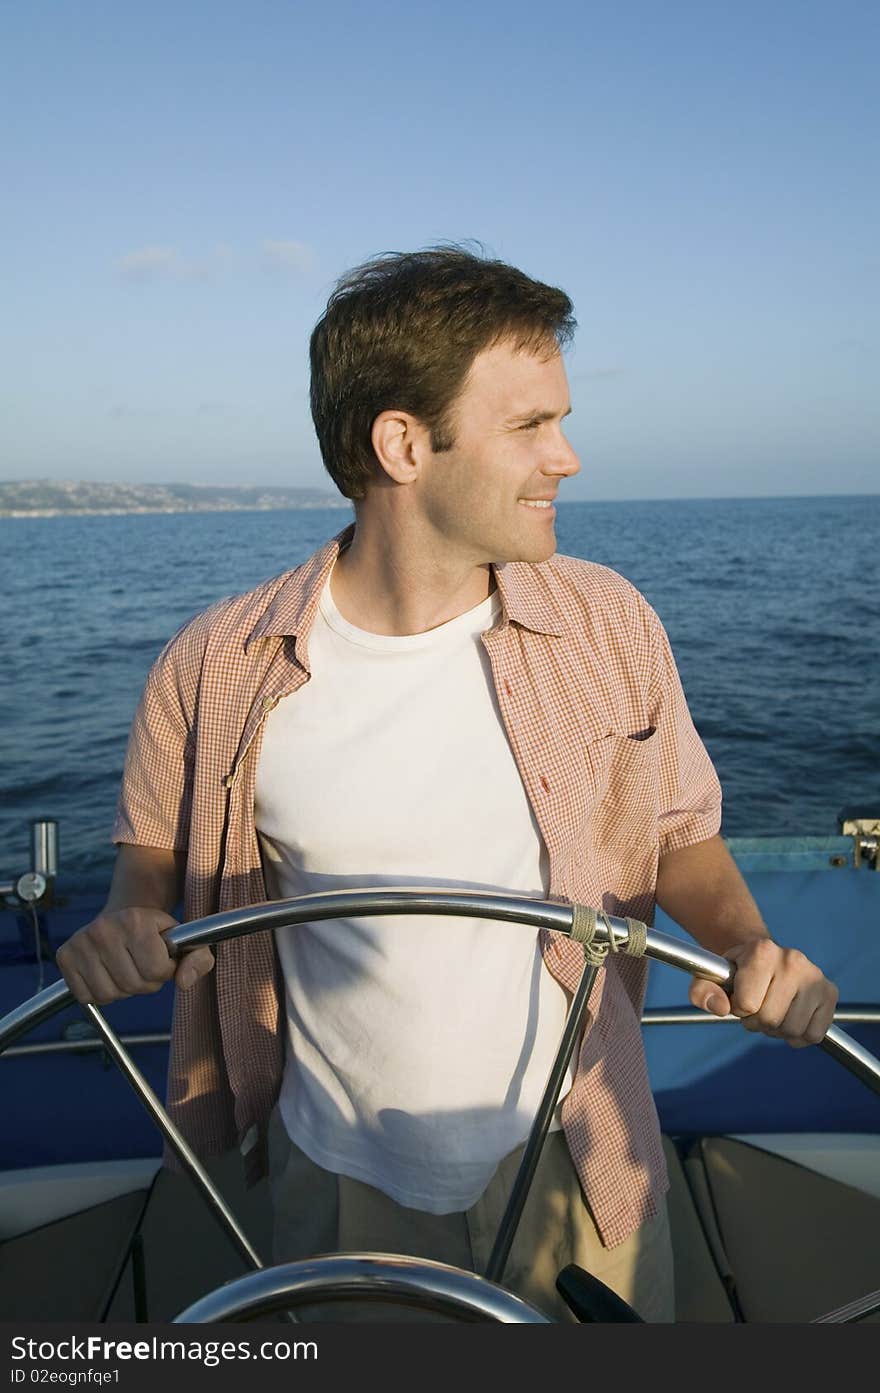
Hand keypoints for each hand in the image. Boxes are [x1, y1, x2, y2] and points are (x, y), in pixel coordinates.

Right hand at [56, 907, 213, 1004]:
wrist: (124, 916)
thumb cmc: (157, 933)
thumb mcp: (185, 941)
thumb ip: (198, 960)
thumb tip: (184, 983)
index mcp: (134, 920)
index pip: (156, 970)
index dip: (165, 971)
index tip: (163, 958)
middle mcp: (103, 929)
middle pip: (133, 985)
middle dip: (145, 983)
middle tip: (143, 964)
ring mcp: (81, 943)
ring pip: (109, 995)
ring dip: (123, 990)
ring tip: (127, 968)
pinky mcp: (65, 957)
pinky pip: (88, 997)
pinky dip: (101, 993)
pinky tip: (108, 973)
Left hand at [689, 937, 837, 1047]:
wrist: (762, 957)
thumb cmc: (734, 972)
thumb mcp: (709, 978)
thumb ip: (702, 992)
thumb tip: (720, 1008)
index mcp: (762, 950)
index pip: (747, 1004)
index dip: (738, 1008)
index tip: (739, 996)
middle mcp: (792, 959)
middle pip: (770, 1020)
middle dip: (757, 1022)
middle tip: (755, 1007)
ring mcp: (815, 976)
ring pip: (792, 1030)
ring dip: (777, 1030)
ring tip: (771, 1011)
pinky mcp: (830, 992)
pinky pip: (813, 1035)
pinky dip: (798, 1036)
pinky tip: (789, 1018)